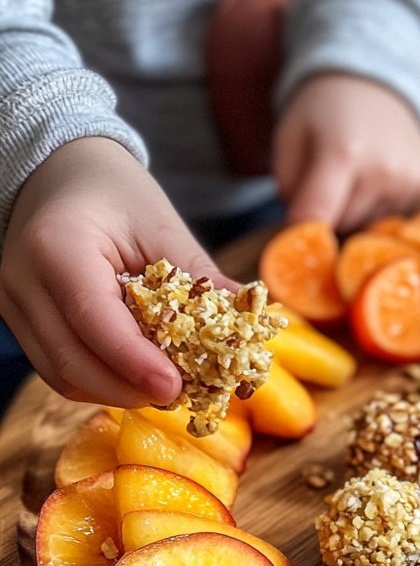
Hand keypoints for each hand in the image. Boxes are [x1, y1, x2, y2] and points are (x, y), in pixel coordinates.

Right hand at [0, 137, 232, 406]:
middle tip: (182, 394)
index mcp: (59, 247)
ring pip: (61, 375)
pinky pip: (58, 367)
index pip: (93, 319)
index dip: (135, 362)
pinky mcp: (20, 320)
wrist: (59, 171)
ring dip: (116, 391)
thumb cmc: (113, 191)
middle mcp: (23, 281)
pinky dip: (101, 380)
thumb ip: (199, 275)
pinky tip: (138, 374)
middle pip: (71, 362)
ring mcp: (13, 305)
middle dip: (130, 389)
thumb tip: (249, 322)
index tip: (177, 387)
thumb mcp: (161, 224)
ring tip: (166, 386)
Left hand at [274, 72, 419, 230]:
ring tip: (356, 174)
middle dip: (330, 213)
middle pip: (345, 224)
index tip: (295, 232)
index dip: (302, 229)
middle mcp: (383, 169)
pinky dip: (381, 202)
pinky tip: (378, 174)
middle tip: (327, 183)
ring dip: (357, 209)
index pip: (318, 216)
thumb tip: (302, 233)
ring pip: (370, 223)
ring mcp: (410, 178)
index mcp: (342, 152)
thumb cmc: (321, 112)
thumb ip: (289, 191)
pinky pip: (395, 214)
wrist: (371, 80)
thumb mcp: (289, 140)